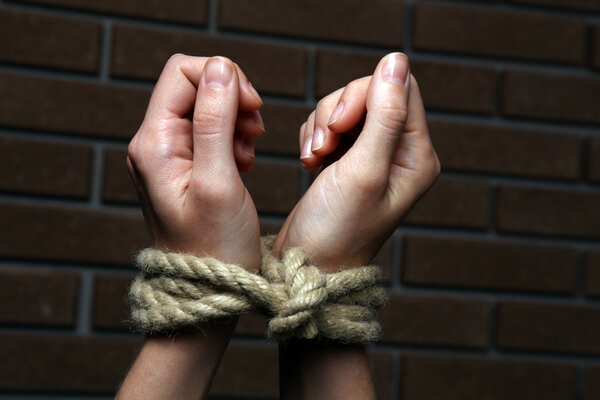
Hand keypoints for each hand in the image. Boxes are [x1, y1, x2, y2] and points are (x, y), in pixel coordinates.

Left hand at [127, 55, 263, 269]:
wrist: (207, 291)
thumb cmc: (214, 245)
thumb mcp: (219, 180)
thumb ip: (216, 120)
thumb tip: (220, 68)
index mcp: (154, 143)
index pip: (182, 72)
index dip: (223, 79)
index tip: (253, 109)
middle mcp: (153, 144)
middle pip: (193, 86)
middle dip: (231, 99)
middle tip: (255, 132)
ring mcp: (167, 156)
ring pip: (204, 107)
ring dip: (235, 119)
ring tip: (249, 153)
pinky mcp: (182, 167)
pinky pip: (208, 132)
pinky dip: (232, 137)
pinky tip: (243, 162)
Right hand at [273, 53, 439, 270]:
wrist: (308, 266)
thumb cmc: (337, 230)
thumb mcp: (363, 170)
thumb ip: (384, 114)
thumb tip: (397, 60)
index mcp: (417, 156)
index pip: (399, 89)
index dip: (362, 96)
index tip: (337, 128)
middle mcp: (400, 153)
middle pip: (370, 94)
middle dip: (337, 114)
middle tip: (323, 148)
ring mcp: (373, 156)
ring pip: (346, 108)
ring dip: (321, 126)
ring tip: (314, 158)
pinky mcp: (348, 160)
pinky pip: (330, 124)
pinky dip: (314, 136)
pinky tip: (310, 162)